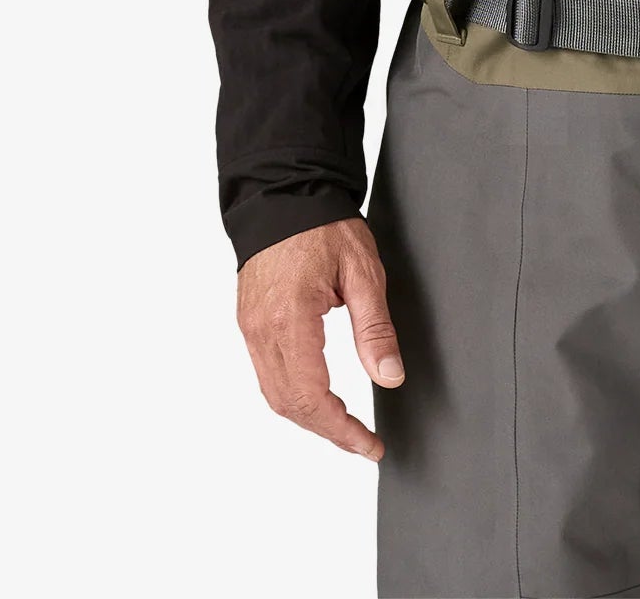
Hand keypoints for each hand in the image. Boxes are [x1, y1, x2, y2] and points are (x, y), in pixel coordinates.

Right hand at [236, 216, 404, 459]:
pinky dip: (293, 395)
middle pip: (290, 405)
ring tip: (344, 426)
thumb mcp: (363, 272)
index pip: (313, 398)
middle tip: (363, 441)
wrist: (284, 194)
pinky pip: (267, 374)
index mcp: (290, 321)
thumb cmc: (323, 227)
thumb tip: (390, 377)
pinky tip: (318, 396)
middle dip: (328, 431)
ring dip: (309, 417)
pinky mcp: (249, 322)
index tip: (369, 445)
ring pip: (275, 395)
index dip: (342, 430)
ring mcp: (250, 328)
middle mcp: (262, 331)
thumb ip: (375, 329)